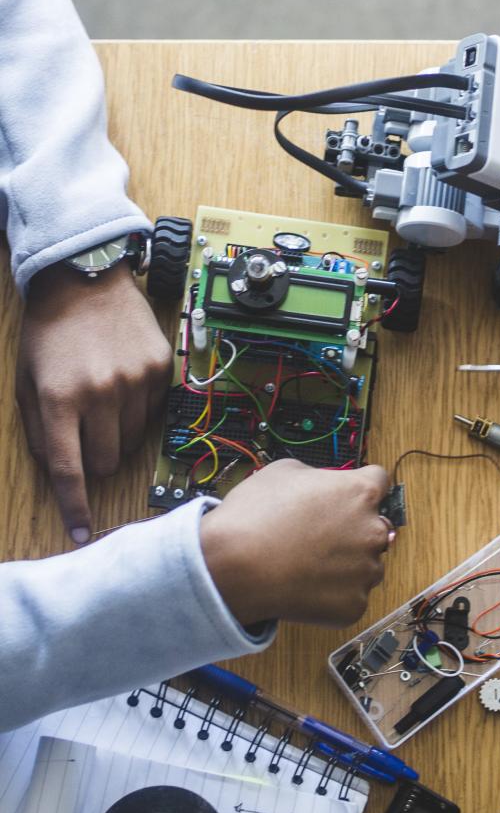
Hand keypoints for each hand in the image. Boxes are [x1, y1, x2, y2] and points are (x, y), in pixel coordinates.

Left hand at [16, 262, 172, 542]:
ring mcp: (136, 379)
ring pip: (132, 441)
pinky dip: (137, 409)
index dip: (75, 507)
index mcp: (60, 398)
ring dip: (117, 434)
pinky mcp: (161, 367)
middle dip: (96, 459)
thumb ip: (40, 430)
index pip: (69, 469)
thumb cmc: (49, 331)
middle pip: (107, 461)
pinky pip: (153, 412)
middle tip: (86, 434)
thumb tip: (61, 470)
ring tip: (103, 401)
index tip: (82, 534)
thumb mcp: (27, 381)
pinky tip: (122, 382)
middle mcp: (101, 393)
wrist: (86, 278)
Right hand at [199, 460, 392, 627]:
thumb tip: (324, 486)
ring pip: (367, 564)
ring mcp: (365, 571)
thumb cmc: (255, 516)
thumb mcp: (285, 470)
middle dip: (356, 529)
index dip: (358, 487)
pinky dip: (333, 594)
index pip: (379, 481)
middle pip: (376, 526)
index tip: (345, 498)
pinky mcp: (354, 605)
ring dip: (348, 564)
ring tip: (308, 563)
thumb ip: (319, 476)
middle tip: (320, 536)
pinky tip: (305, 585)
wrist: (232, 567)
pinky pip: (351, 596)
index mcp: (361, 492)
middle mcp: (372, 530)